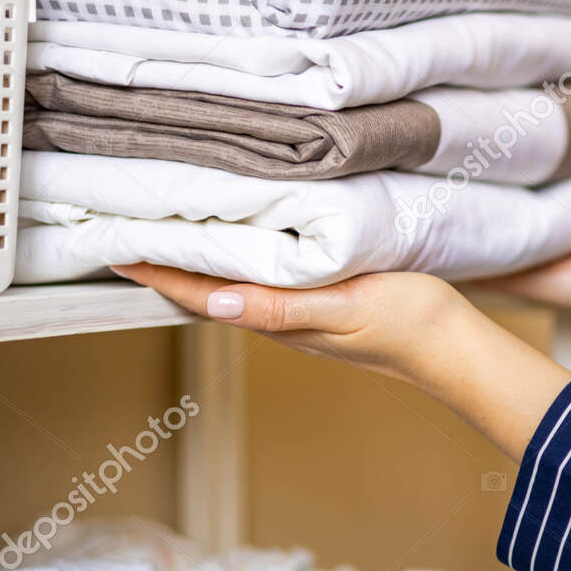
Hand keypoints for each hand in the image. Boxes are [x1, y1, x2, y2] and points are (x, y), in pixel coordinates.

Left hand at [111, 262, 570, 459]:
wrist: (455, 345)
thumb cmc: (408, 322)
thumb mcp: (347, 307)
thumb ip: (284, 305)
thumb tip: (218, 303)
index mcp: (278, 318)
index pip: (201, 295)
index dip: (157, 273)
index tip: (115, 248)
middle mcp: (278, 318)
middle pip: (205, 290)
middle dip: (165, 262)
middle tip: (126, 225)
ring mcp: (298, 312)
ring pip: (230, 283)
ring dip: (196, 259)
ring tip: (167, 224)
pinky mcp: (319, 300)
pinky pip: (262, 277)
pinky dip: (235, 257)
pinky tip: (237, 236)